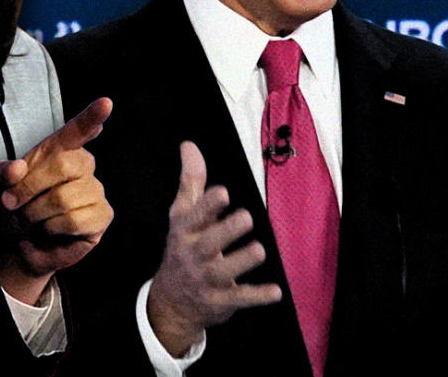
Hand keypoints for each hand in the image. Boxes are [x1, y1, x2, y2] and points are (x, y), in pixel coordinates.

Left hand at [0, 97, 114, 302]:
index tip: (105, 103)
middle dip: (29, 188)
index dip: (92, 117)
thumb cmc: (11, 206)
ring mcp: (94, 190)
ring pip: (64, 199)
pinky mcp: (101, 216)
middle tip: (13, 203)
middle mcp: (81, 165)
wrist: (17, 243)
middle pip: (63, 165)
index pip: (77, 130)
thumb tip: (19, 168)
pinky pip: (74, 221)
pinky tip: (50, 229)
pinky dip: (51, 228)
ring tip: (32, 219)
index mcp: (57, 149)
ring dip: (36, 214)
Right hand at [146, 141, 281, 355]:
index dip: (207, 206)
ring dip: (241, 261)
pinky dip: (257, 296)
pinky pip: (239, 298)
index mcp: (184, 231)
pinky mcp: (220, 301)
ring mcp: (205, 279)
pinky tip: (275, 291)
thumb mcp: (182, 215)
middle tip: (246, 217)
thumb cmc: (183, 248)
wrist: (172, 301)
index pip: (193, 217)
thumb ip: (191, 181)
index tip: (223, 193)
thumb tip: (189, 146)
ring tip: (258, 249)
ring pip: (223, 271)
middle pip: (208, 243)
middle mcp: (192, 255)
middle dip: (226, 231)